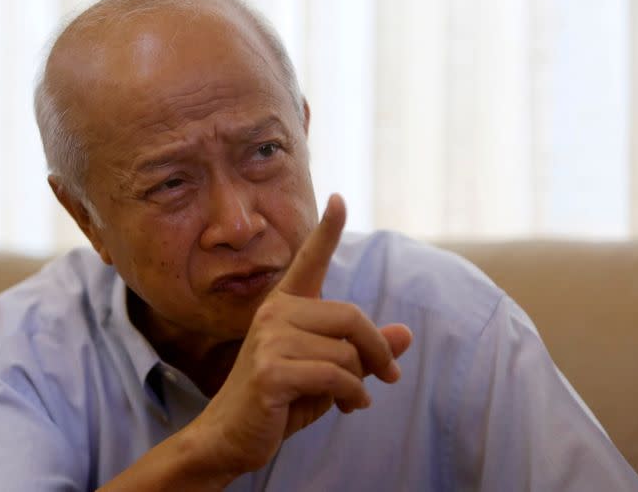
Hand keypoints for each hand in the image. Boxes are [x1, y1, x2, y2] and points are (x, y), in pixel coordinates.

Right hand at [192, 193, 412, 474]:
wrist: (231, 438)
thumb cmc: (281, 401)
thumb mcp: (329, 373)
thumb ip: (363, 351)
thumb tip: (406, 334)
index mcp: (285, 306)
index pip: (309, 260)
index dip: (327, 229)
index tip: (339, 198)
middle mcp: (275, 313)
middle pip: (350, 317)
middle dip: (376, 350)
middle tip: (388, 376)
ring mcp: (269, 340)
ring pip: (346, 351)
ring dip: (359, 382)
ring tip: (352, 399)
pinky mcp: (270, 370)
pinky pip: (336, 375)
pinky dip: (353, 395)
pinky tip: (349, 407)